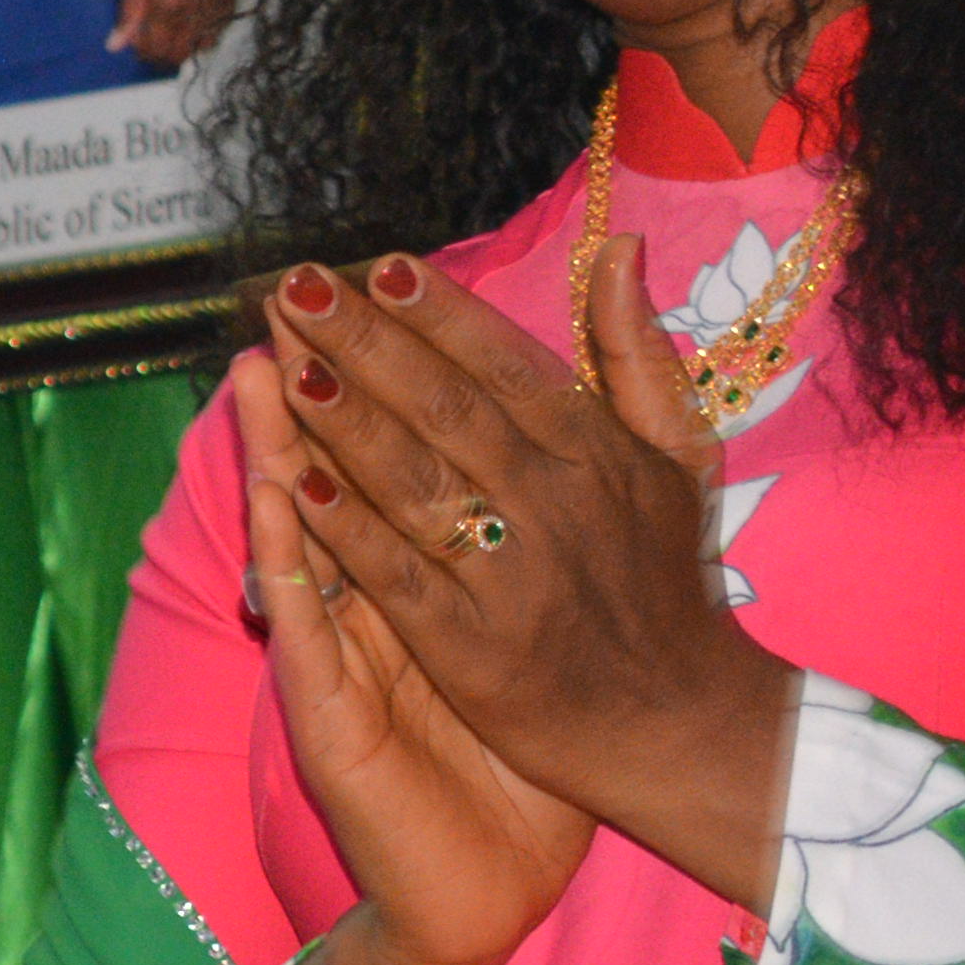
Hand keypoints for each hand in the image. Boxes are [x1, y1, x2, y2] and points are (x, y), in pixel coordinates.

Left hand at [110, 0, 226, 67]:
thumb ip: (128, 14)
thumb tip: (115, 46)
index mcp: (166, 9)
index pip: (153, 49)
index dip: (142, 49)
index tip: (137, 40)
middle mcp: (192, 16)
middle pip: (176, 54)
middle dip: (161, 52)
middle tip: (153, 40)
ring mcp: (214, 11)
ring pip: (199, 47)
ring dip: (184, 46)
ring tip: (173, 34)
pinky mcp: (230, 3)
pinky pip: (217, 32)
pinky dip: (203, 36)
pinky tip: (193, 25)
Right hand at [229, 346, 592, 964]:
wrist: (489, 879)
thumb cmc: (519, 750)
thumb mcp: (542, 627)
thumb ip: (540, 534)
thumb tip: (556, 433)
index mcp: (425, 563)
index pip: (402, 444)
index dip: (389, 360)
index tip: (379, 270)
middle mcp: (371, 594)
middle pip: (341, 467)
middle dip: (323, 374)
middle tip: (292, 289)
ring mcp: (341, 651)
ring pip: (307, 530)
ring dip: (281, 447)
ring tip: (263, 363)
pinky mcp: (329, 709)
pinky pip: (309, 622)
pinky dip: (292, 556)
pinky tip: (279, 497)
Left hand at [260, 245, 799, 906]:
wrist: (675, 718)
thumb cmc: (664, 577)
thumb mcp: (678, 456)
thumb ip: (637, 353)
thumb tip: (619, 247)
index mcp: (596, 450)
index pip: (505, 364)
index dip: (441, 313)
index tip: (381, 265)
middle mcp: (552, 501)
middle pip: (444, 408)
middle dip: (366, 343)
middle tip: (298, 287)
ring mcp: (508, 575)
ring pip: (413, 481)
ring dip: (344, 422)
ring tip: (285, 364)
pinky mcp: (468, 645)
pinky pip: (395, 574)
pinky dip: (345, 530)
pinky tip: (292, 485)